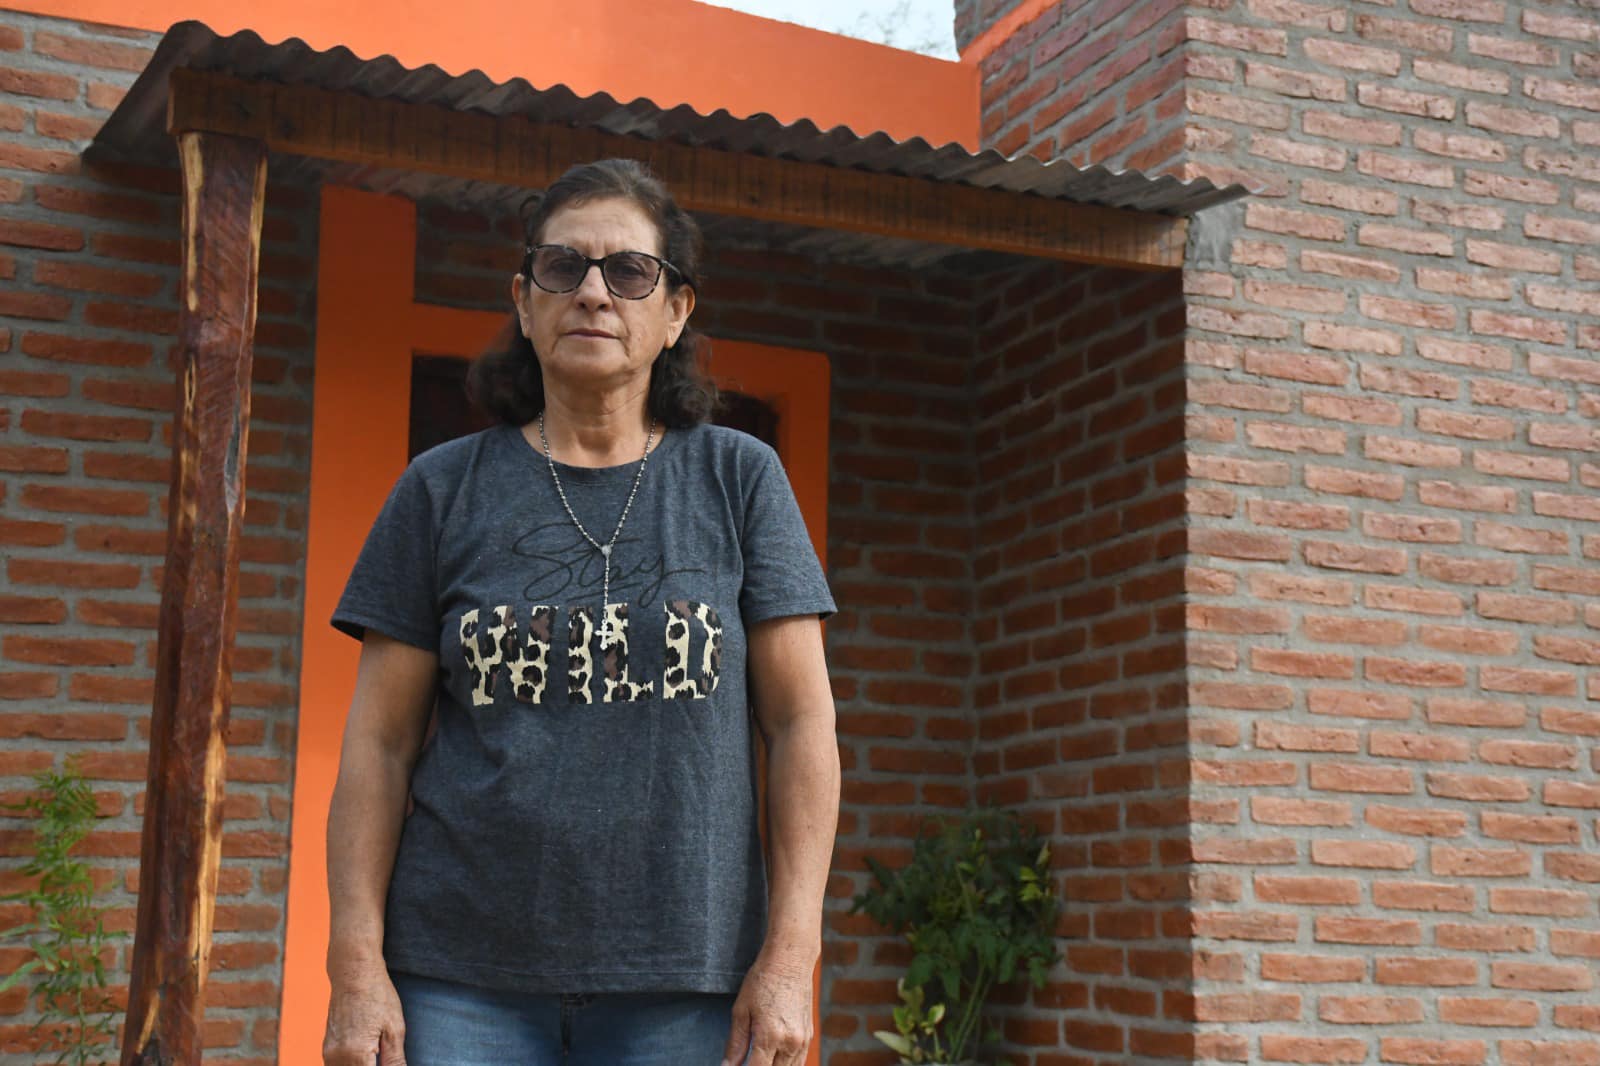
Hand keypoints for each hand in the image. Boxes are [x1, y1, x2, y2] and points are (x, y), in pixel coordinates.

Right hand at [323, 966, 406, 1065]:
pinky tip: (368, 1058)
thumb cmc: (377, 996)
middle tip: (386, 1058)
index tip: (392, 1063)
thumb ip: (395, 1062)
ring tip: (377, 1056)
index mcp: (356, 1054)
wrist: (354, 973)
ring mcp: (329, 1054)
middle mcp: (337, 1057)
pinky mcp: (327, 1049)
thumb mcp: (394, 1029)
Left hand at [722, 951, 813, 1065]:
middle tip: (746, 1062)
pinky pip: (799, 1063)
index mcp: (770, 1036)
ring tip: (759, 1061)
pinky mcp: (809, 1037)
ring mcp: (802, 1041)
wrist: (790, 962)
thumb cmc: (763, 981)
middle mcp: (790, 1043)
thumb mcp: (741, 1010)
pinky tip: (774, 1062)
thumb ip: (735, 1044)